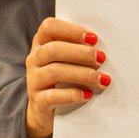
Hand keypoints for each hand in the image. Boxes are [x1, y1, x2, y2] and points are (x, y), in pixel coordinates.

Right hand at [25, 18, 109, 137]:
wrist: (46, 110)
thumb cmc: (64, 78)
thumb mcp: (68, 60)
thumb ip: (79, 49)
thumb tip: (105, 47)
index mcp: (41, 43)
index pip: (49, 27)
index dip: (71, 30)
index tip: (94, 38)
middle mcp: (34, 59)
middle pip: (53, 50)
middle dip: (81, 53)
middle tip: (101, 58)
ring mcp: (34, 80)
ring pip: (54, 72)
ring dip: (82, 74)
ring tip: (102, 79)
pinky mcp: (38, 101)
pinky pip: (52, 96)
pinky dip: (72, 95)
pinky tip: (88, 94)